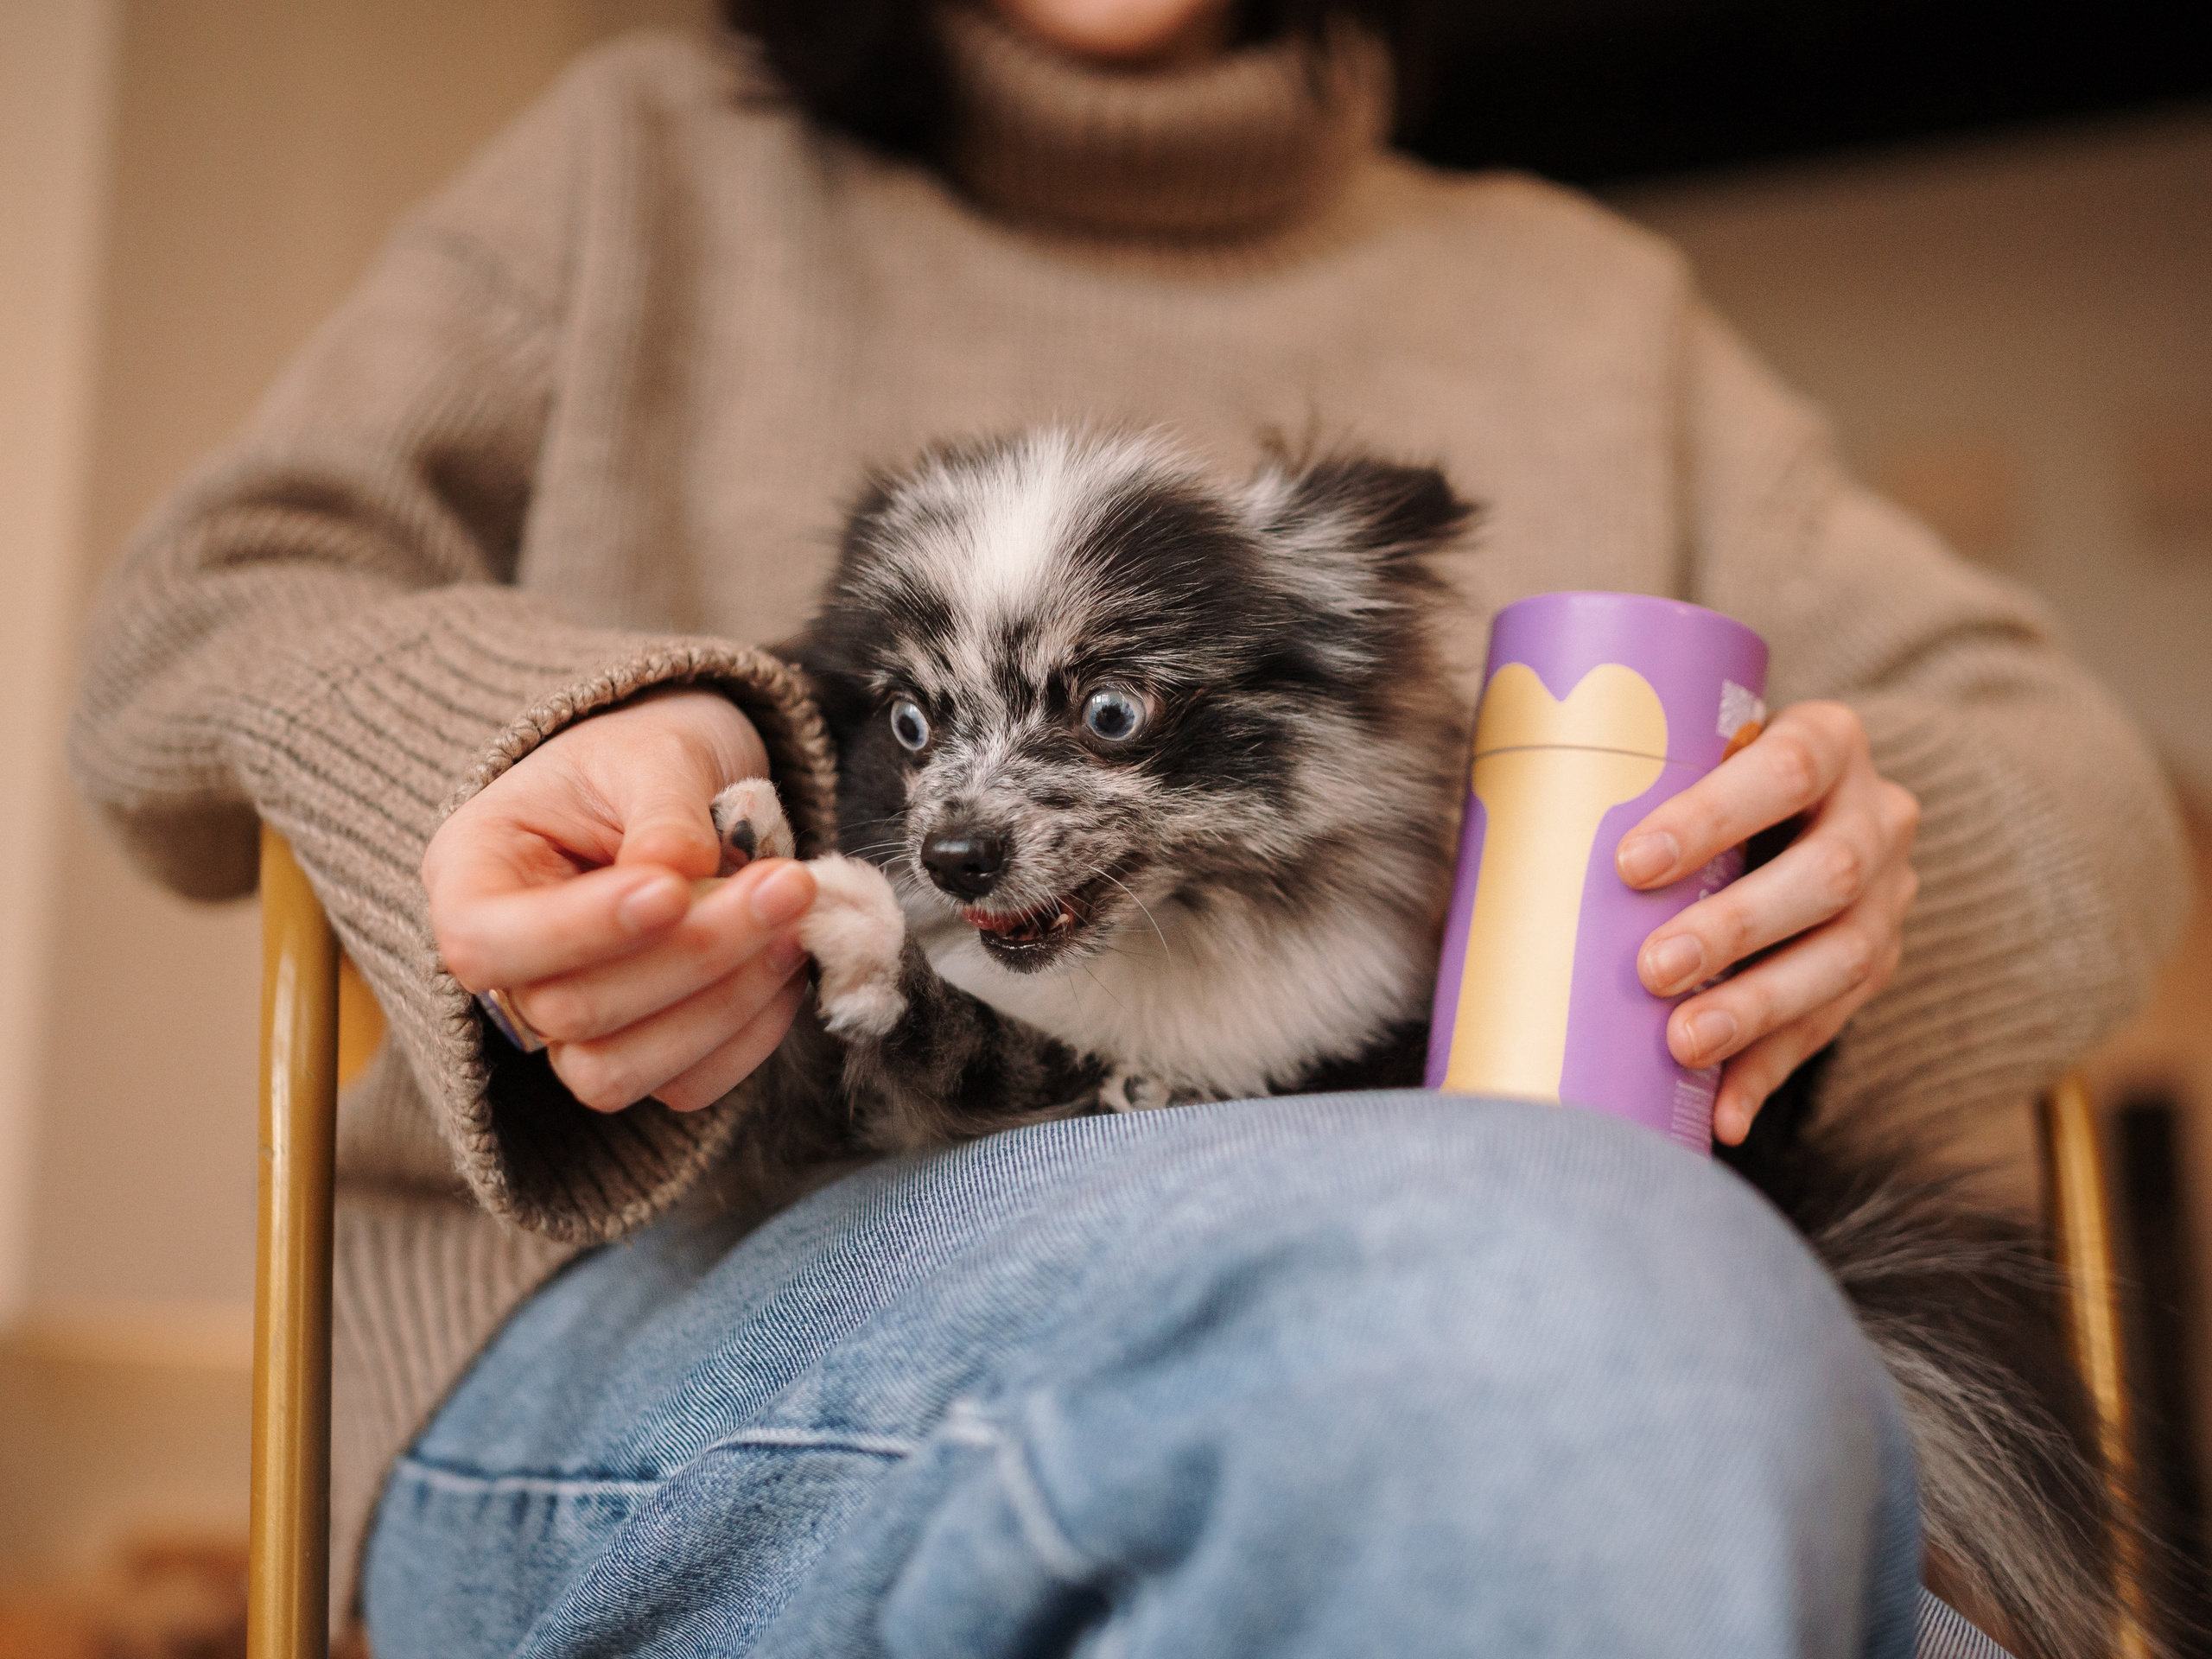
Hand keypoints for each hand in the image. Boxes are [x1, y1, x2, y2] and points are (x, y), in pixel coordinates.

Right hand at [422, 689, 816, 1112]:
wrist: (686, 790)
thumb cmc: (648, 761)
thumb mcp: (652, 750)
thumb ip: (661, 808)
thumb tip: (678, 871)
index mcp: (472, 876)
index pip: (484, 942)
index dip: (578, 930)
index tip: (672, 887)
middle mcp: (508, 969)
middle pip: (569, 1011)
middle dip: (691, 954)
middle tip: (788, 883)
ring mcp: (569, 1027)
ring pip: (618, 1073)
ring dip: (724, 1004)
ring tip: (795, 920)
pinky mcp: (641, 1057)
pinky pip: (685, 1085)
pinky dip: (751, 1033)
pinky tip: (789, 960)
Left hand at [1616, 701, 1919, 1145]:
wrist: (1803, 804)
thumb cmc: (1705, 776)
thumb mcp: (1687, 755)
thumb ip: (1631, 782)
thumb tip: (1499, 838)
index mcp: (1829, 741)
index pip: (1786, 769)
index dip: (1714, 817)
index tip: (1630, 863)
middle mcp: (1876, 815)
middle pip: (1824, 874)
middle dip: (1735, 927)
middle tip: (1651, 969)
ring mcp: (1888, 896)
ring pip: (1843, 958)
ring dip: (1756, 1008)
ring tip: (1683, 1044)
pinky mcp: (1880, 965)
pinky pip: (1830, 1026)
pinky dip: (1768, 1070)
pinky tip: (1721, 1113)